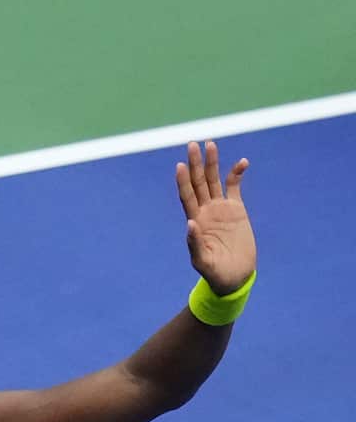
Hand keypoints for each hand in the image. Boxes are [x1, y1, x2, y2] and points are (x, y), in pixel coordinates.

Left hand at [176, 139, 255, 294]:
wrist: (235, 277)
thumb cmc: (215, 274)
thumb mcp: (202, 262)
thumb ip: (194, 244)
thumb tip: (190, 223)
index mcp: (196, 221)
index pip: (187, 196)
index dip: (183, 181)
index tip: (180, 165)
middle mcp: (206, 211)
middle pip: (199, 182)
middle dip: (195, 164)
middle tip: (193, 144)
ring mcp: (221, 209)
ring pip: (215, 180)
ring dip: (212, 163)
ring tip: (210, 144)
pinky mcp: (236, 209)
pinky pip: (235, 186)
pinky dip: (237, 174)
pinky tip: (242, 162)